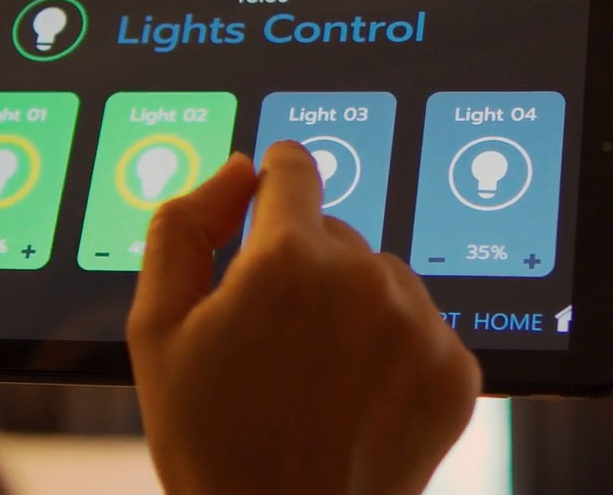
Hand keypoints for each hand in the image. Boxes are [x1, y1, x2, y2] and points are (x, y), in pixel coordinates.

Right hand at [128, 142, 481, 494]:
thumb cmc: (210, 441)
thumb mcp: (157, 329)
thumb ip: (184, 228)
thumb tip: (237, 170)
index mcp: (287, 260)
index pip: (293, 171)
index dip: (272, 183)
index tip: (269, 197)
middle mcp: (364, 279)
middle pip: (332, 233)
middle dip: (301, 266)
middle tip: (271, 339)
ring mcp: (419, 326)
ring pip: (379, 277)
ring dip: (350, 305)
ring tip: (313, 375)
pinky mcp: (454, 370)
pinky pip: (419, 326)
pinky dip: (391, 350)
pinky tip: (355, 396)